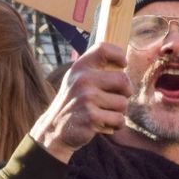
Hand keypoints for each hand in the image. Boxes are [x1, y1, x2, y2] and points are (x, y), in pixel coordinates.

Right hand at [29, 42, 130, 162]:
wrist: (54, 130)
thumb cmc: (74, 103)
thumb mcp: (77, 81)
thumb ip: (95, 70)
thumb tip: (124, 63)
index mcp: (79, 67)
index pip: (104, 49)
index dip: (119, 55)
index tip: (122, 66)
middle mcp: (82, 80)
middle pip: (123, 80)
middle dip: (125, 93)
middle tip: (113, 99)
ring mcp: (86, 98)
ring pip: (123, 103)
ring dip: (118, 112)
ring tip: (102, 113)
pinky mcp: (91, 117)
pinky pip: (119, 119)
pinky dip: (115, 125)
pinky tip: (102, 124)